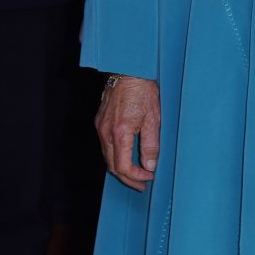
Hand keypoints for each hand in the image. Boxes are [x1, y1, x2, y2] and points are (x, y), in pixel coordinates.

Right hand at [95, 77, 159, 191]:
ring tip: (137, 173)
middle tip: (143, 184)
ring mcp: (100, 126)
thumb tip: (149, 165)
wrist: (129, 70)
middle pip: (112, 165)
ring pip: (107, 156)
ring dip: (121, 168)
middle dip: (128, 178)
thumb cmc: (143, 91)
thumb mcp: (153, 119)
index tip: (149, 177)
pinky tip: (127, 156)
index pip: (122, 166)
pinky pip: (106, 145)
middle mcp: (105, 131)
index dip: (136, 176)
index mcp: (120, 132)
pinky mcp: (100, 121)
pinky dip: (116, 155)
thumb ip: (151, 145)